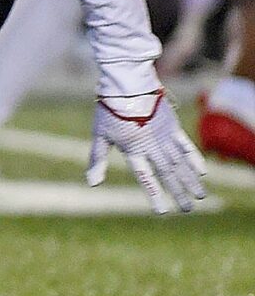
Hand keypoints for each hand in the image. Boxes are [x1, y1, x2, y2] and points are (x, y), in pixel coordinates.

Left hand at [88, 90, 207, 213]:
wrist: (127, 84)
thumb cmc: (109, 110)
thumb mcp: (101, 135)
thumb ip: (97, 159)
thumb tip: (92, 183)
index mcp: (133, 149)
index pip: (146, 177)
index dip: (155, 194)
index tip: (163, 211)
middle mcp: (152, 145)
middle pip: (168, 173)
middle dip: (179, 192)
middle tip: (188, 209)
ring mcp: (164, 136)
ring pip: (180, 162)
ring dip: (191, 180)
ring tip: (200, 196)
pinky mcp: (173, 126)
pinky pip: (186, 145)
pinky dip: (194, 158)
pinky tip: (202, 172)